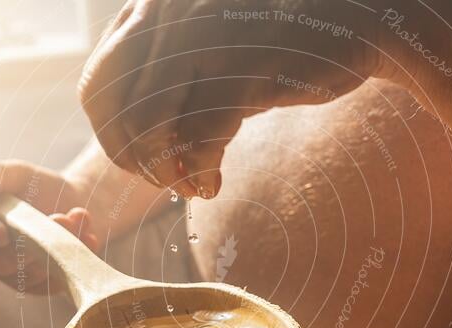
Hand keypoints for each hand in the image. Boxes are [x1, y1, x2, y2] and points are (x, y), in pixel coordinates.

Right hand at [0, 160, 97, 294]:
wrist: (77, 202)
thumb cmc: (37, 187)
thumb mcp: (16, 173)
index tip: (3, 231)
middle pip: (2, 263)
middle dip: (32, 242)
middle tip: (58, 217)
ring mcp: (20, 275)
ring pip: (34, 273)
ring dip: (58, 245)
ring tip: (76, 218)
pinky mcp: (46, 285)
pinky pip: (58, 280)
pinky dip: (77, 256)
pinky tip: (90, 236)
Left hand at [79, 0, 380, 197]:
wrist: (355, 20)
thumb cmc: (278, 45)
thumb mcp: (212, 55)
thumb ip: (169, 82)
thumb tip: (130, 140)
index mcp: (157, 9)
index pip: (97, 84)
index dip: (109, 135)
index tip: (138, 162)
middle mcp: (171, 15)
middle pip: (114, 106)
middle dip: (130, 157)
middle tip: (161, 181)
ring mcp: (206, 38)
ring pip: (149, 123)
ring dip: (163, 170)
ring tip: (188, 186)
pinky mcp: (245, 67)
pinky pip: (200, 135)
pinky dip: (199, 171)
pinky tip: (213, 185)